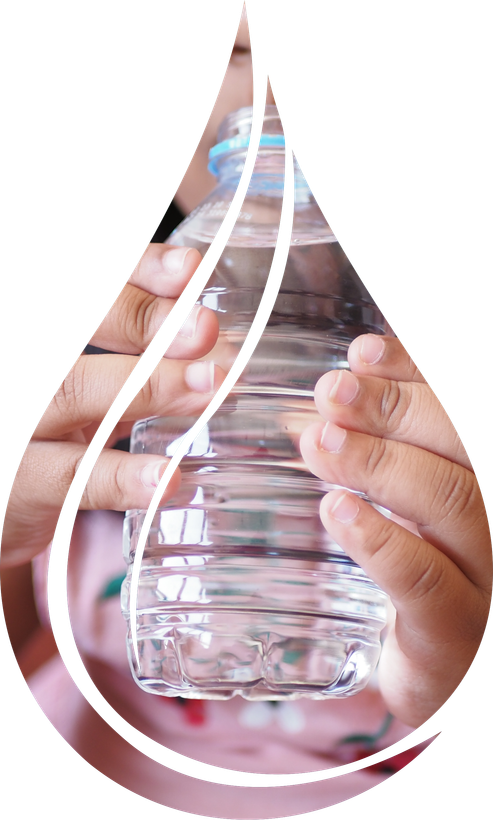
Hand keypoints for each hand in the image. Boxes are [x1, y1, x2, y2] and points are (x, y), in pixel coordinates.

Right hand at [2, 244, 224, 567]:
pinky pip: (67, 478)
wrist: (2, 507)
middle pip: (74, 332)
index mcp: (53, 348)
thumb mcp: (88, 388)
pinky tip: (167, 476)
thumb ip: (136, 358)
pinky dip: (121, 476)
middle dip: (140, 319)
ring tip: (205, 387)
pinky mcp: (14, 486)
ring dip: (144, 388)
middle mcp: (30, 379)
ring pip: (69, 392)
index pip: (87, 287)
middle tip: (204, 327)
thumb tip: (214, 344)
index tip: (188, 269)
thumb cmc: (52, 435)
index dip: (136, 271)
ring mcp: (16, 428)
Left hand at [299, 334, 491, 727]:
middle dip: (396, 410)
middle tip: (331, 393)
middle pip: (467, 448)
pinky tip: (335, 510)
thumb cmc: (425, 569)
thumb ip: (382, 452)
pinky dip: (379, 538)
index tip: (363, 353)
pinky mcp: (456, 633)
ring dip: (381, 463)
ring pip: (453, 503)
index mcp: (488, 483)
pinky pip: (423, 579)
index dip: (417, 373)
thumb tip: (322, 402)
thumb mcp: (411, 502)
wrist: (437, 666)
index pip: (462, 416)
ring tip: (319, 444)